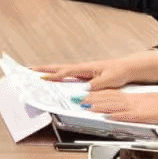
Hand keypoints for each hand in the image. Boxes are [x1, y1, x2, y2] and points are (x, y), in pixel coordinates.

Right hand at [40, 52, 157, 89]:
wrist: (129, 68)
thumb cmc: (120, 71)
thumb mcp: (110, 79)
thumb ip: (96, 85)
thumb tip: (84, 90)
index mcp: (86, 68)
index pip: (66, 73)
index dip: (53, 77)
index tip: (41, 79)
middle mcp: (82, 68)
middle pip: (58, 69)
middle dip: (43, 70)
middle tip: (28, 70)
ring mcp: (83, 72)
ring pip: (61, 72)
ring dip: (48, 73)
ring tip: (35, 74)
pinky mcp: (85, 76)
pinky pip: (68, 76)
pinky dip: (58, 77)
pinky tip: (53, 81)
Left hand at [84, 90, 157, 126]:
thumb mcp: (143, 105)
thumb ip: (130, 108)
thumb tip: (114, 112)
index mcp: (131, 99)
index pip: (110, 95)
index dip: (96, 95)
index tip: (84, 95)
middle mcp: (132, 102)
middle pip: (109, 99)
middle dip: (93, 100)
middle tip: (78, 99)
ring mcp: (137, 108)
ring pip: (116, 106)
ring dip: (101, 107)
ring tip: (88, 107)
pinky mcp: (144, 116)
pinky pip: (130, 116)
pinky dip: (119, 117)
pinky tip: (109, 117)